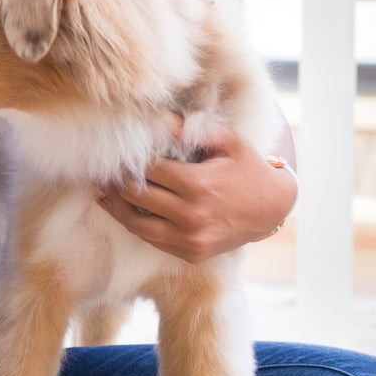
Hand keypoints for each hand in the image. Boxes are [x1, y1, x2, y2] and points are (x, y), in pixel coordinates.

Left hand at [96, 119, 297, 264]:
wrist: (272, 210)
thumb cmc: (249, 170)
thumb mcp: (230, 143)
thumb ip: (196, 131)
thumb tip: (164, 121)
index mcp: (198, 184)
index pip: (149, 170)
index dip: (130, 161)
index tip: (116, 153)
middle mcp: (191, 215)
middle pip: (136, 196)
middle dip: (116, 182)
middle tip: (102, 172)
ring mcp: (190, 239)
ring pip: (137, 224)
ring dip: (116, 208)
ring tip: (103, 193)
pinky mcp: (190, 253)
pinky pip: (153, 240)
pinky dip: (136, 225)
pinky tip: (125, 212)